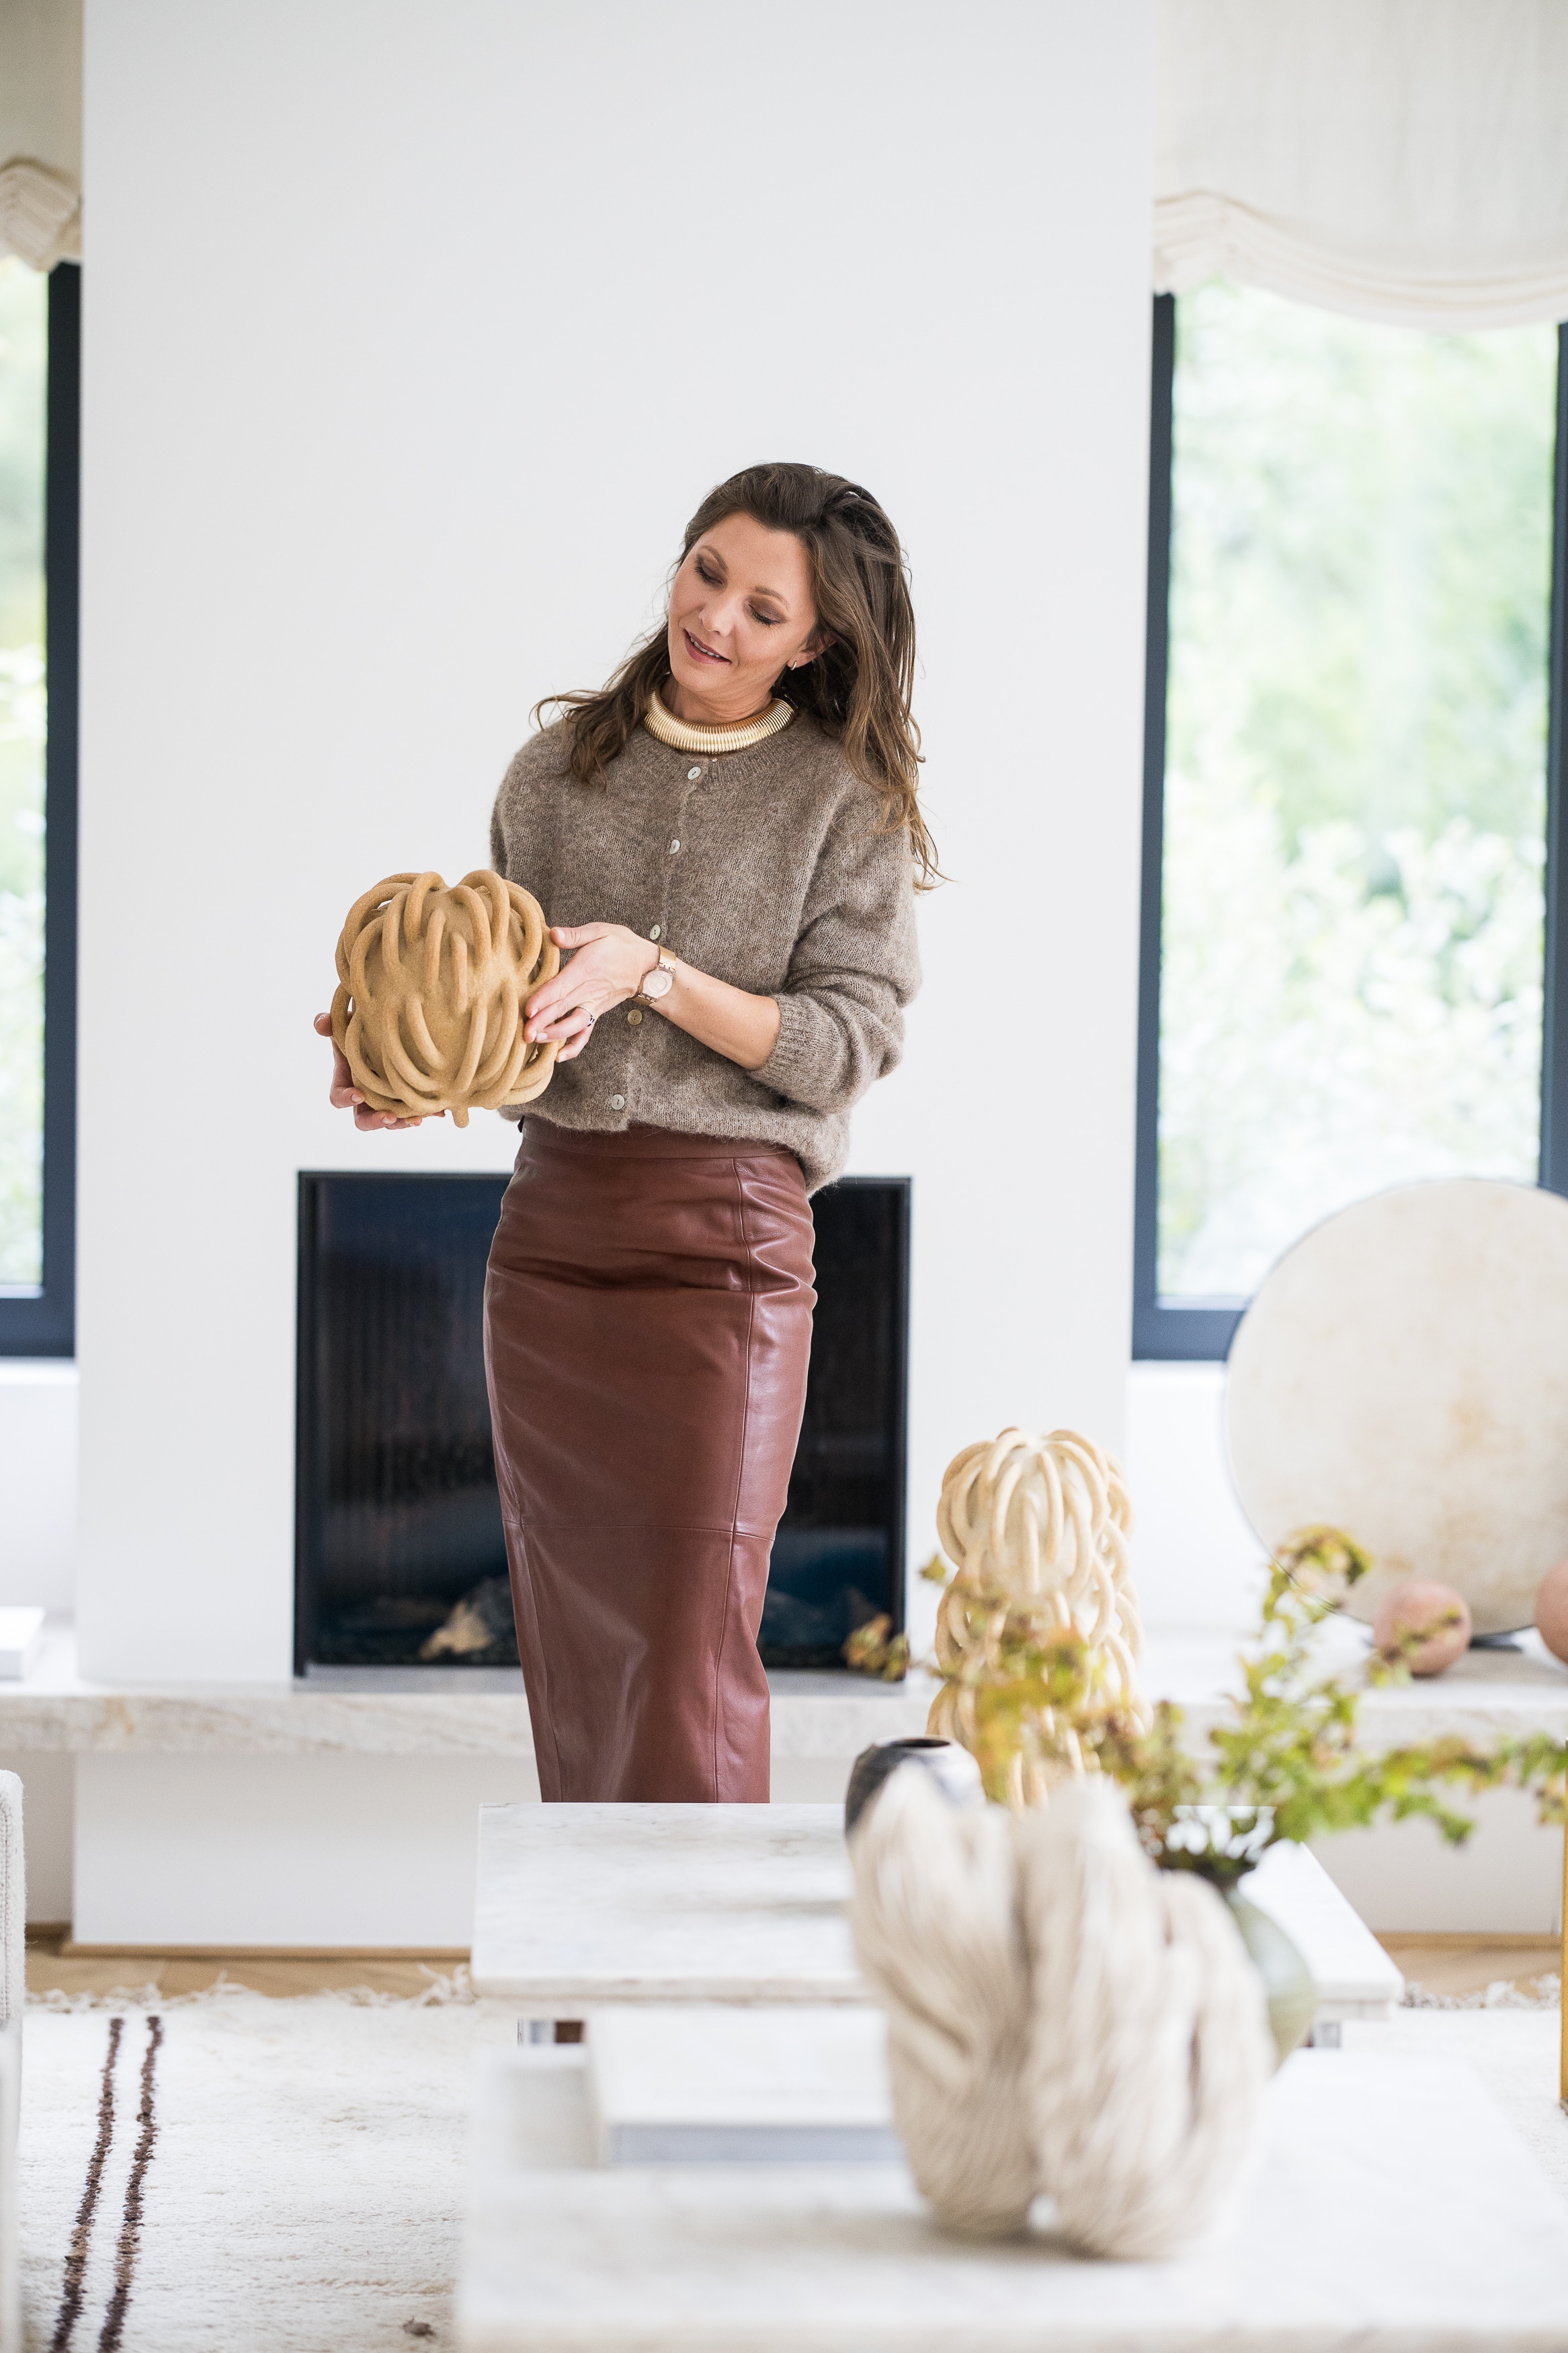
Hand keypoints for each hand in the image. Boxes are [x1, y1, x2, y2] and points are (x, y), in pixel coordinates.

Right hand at [314, 1011, 440, 1129]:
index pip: (339, 1097)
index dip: (345, 1098)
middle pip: (364, 1120)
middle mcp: (367, 1095)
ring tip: (417, 1119)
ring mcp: (389, 1099)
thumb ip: (330, 1022)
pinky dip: (428, 1112)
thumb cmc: (364, 1025)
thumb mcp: (347, 1022)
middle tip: (388, 1116)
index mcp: (348, 1080)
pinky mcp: (409, 1097)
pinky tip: (440, 1110)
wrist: (392, 1025)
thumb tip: (321, 1023)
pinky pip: (416, 1110)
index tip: (357, 1093)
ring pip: (393, 1120)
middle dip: (375, 1121)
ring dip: (404, 1122)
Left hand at [524, 923, 659, 1061]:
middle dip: (542, 1022)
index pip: (561, 986)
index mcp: (585, 970)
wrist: (645, 965)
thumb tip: (553, 933)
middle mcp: (588, 991)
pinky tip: (559, 1056)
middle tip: (524, 1034)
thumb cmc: (620, 945)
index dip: (544, 999)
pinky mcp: (596, 1013)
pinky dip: (574, 1046)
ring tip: (535, 1041)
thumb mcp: (600, 931)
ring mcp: (593, 1005)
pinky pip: (585, 1033)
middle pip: (562, 1009)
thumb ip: (575, 935)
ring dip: (554, 1035)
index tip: (529, 1009)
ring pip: (573, 1024)